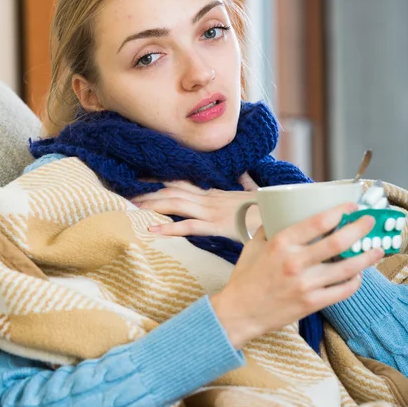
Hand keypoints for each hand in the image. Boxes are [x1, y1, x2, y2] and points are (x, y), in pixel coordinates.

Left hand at [132, 173, 259, 240]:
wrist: (282, 214)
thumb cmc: (267, 208)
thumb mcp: (253, 194)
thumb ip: (245, 185)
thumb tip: (245, 177)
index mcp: (214, 194)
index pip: (181, 182)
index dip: (159, 179)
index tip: (139, 177)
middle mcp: (209, 199)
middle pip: (172, 191)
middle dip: (148, 191)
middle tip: (125, 192)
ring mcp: (212, 211)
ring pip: (176, 204)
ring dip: (152, 205)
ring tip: (131, 208)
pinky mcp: (217, 226)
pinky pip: (189, 226)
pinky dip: (169, 227)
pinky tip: (151, 229)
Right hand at [210, 203, 383, 349]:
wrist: (240, 313)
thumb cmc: (245, 278)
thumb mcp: (253, 246)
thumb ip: (269, 229)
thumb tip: (281, 215)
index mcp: (281, 243)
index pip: (318, 222)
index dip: (340, 211)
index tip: (351, 207)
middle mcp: (295, 262)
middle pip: (339, 242)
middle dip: (360, 229)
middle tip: (369, 223)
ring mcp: (305, 285)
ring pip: (347, 268)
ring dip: (367, 257)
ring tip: (376, 249)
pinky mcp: (312, 303)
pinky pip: (343, 291)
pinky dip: (355, 281)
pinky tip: (357, 275)